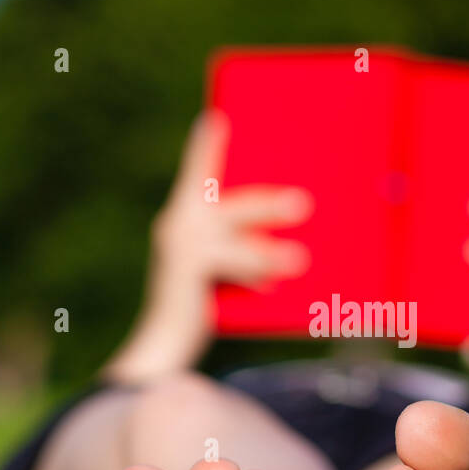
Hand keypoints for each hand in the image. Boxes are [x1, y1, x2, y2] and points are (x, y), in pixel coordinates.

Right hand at [102, 112, 312, 382]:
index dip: (207, 147)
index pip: (200, 172)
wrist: (163, 349)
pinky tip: (278, 283)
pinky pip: (230, 264)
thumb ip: (249, 254)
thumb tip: (305, 250)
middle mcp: (177, 224)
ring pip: (233, 234)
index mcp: (185, 216)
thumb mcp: (225, 273)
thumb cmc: (201, 309)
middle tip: (304, 205)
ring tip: (301, 257)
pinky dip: (256, 272)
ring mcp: (178, 246)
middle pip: (229, 202)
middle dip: (266, 204)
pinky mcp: (185, 270)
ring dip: (268, 246)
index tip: (218, 120)